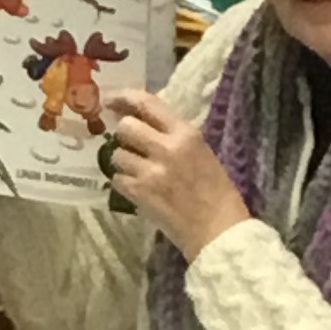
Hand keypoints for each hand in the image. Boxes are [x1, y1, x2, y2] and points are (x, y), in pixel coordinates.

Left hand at [104, 92, 249, 261]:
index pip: (147, 103)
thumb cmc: (217, 192)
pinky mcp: (140, 194)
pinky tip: (138, 189)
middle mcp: (166, 147)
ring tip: (138, 172)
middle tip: (132, 146)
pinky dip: (123, 183)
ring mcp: (151, 172)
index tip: (112, 101)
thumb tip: (145, 120)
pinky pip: (117, 179)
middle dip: (124, 135)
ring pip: (116, 154)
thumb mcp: (202, 152)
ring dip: (123, 162)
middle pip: (125, 127)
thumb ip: (174, 135)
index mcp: (186, 133)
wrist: (218, 231)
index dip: (124, 98)